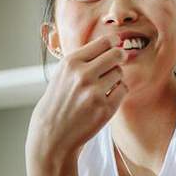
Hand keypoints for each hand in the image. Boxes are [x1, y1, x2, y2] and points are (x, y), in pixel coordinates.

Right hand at [26, 34, 127, 171]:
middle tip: (117, 62)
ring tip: (102, 87)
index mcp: (71, 63)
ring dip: (115, 78)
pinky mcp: (104, 109)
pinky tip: (105, 98)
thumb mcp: (63, 74)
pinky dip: (117, 93)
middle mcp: (83, 75)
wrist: (52, 133)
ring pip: (120, 73)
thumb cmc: (59, 101)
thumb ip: (84, 59)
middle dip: (119, 57)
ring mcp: (94, 92)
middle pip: (117, 55)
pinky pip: (123, 90)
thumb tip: (114, 43)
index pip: (104, 43)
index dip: (113, 43)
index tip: (116, 45)